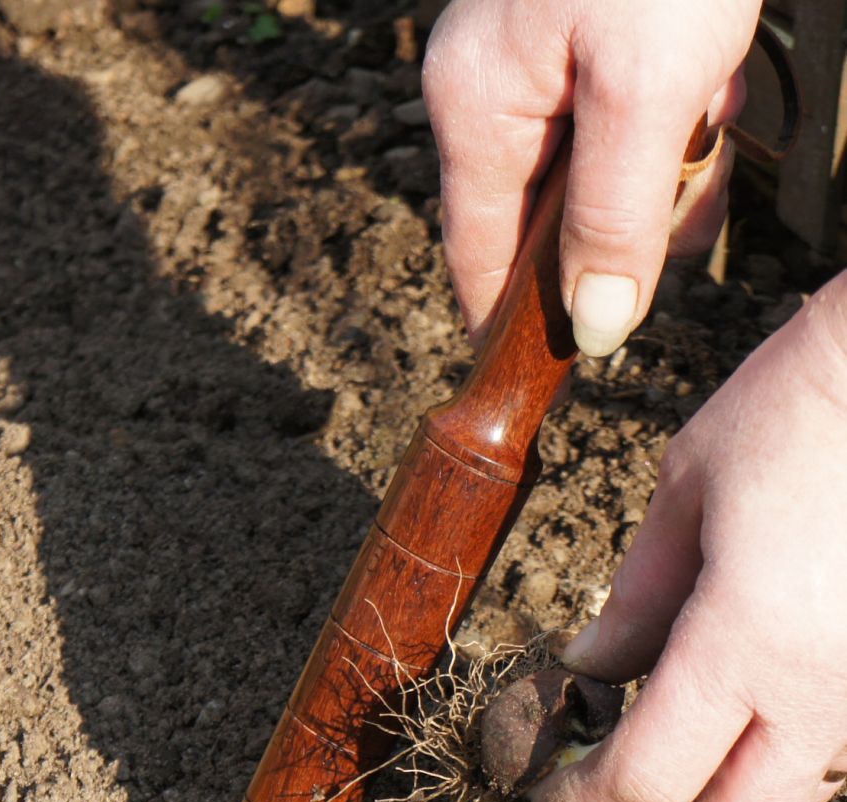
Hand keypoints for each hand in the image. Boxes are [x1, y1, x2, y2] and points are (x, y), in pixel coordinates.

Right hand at [422, 0, 759, 348]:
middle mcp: (495, 90)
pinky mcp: (593, 38)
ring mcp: (541, 62)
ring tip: (708, 118)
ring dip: (667, 172)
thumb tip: (594, 328)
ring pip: (601, 176)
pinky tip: (711, 84)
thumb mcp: (644, 88)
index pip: (478, 256)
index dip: (511, 324)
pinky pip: (629, 120)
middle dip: (629, 230)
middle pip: (552, 220)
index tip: (546, 377)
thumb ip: (615, 217)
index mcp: (476, 109)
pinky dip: (678, 121)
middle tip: (687, 210)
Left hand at [528, 275, 846, 801]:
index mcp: (751, 641)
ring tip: (669, 759)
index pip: (645, 781)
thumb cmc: (804, 406)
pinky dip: (778, 770)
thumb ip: (637, 597)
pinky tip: (747, 718)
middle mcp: (828, 695)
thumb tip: (591, 667)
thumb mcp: (691, 489)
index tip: (546, 798)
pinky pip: (839, 768)